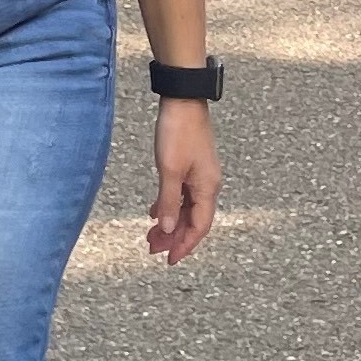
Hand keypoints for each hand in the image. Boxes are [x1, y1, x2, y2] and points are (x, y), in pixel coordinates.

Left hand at [148, 97, 219, 264]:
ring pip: (186, 208)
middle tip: (153, 249)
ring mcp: (200, 175)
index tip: (169, 260)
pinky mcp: (191, 166)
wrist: (183, 100)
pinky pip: (182, 194)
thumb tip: (170, 230)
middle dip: (174, 238)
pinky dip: (170, 206)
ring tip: (151, 235)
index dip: (185, 246)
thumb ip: (169, 202)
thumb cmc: (178, 132)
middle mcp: (208, 185)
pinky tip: (155, 212)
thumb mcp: (169, 170)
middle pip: (193, 220)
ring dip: (171, 223)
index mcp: (207, 188)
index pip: (199, 227)